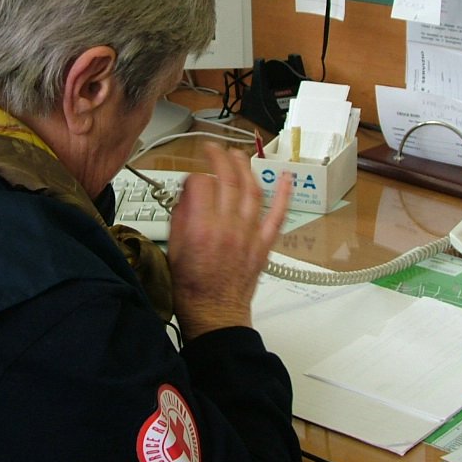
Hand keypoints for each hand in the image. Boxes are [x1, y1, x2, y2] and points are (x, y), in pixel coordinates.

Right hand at [167, 142, 291, 340]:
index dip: (194, 177)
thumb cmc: (192, 287)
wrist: (214, 312)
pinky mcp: (264, 244)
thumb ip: (182, 217)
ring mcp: (249, 235)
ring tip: (238, 155)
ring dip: (245, 167)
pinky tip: (286, 177)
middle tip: (214, 150)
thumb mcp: (174, 248)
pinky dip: (284, 194)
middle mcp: (227, 228)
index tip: (191, 181)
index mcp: (201, 228)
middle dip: (220, 158)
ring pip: (252, 190)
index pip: (200, 183)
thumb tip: (188, 195)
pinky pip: (277, 215)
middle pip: (227, 179)